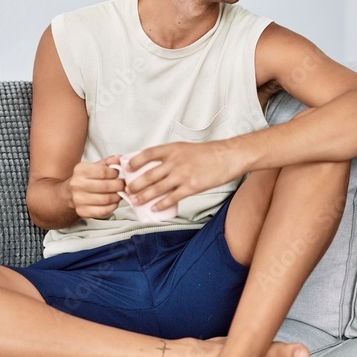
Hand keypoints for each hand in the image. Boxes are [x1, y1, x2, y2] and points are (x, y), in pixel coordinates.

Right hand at [67, 155, 124, 218]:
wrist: (67, 195)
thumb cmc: (85, 179)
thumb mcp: (94, 167)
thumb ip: (108, 162)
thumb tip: (120, 158)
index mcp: (80, 170)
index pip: (103, 172)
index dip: (115, 173)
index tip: (118, 174)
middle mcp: (77, 184)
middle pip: (106, 186)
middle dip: (120, 186)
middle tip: (124, 185)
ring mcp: (78, 199)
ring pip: (106, 199)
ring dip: (118, 197)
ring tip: (120, 193)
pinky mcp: (82, 211)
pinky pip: (103, 211)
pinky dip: (113, 207)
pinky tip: (114, 202)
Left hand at [124, 141, 244, 211]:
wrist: (229, 157)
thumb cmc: (210, 153)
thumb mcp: (186, 148)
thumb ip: (171, 156)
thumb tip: (157, 167)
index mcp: (173, 149)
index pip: (147, 154)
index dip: (134, 162)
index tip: (127, 168)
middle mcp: (175, 161)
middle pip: (148, 175)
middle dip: (135, 184)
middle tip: (128, 190)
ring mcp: (183, 174)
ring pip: (157, 188)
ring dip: (144, 196)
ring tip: (136, 201)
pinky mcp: (191, 187)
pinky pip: (172, 198)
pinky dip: (161, 204)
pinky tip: (154, 208)